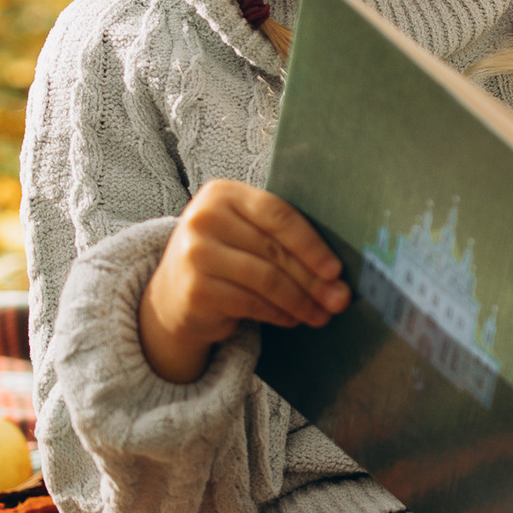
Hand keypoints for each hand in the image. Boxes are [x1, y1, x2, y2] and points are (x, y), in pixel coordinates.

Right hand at [139, 180, 347, 383]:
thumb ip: (282, 237)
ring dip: (300, 300)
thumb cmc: (225, 257)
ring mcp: (195, 254)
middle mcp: (204, 219)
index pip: (278, 214)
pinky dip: (278, 313)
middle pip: (274, 250)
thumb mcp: (245, 233)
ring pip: (266, 280)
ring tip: (322, 314)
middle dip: (313, 279)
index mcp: (222, 194)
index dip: (311, 244)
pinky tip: (292, 318)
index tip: (336, 269)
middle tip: (339, 299)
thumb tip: (336, 273)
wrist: (173, 293)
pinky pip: (251, 303)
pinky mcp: (195, 289)